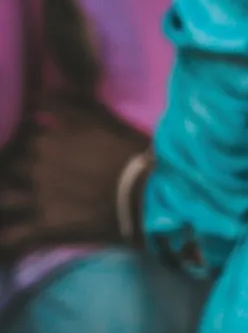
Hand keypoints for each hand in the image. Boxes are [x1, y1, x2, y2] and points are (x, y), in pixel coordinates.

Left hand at [0, 91, 148, 256]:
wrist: (148, 194)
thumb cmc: (136, 154)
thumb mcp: (110, 120)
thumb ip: (79, 106)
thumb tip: (50, 90)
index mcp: (59, 133)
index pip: (29, 126)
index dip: (32, 130)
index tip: (36, 132)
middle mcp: (42, 159)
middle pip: (14, 158)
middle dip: (17, 163)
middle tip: (26, 170)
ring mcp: (40, 192)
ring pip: (4, 195)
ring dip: (7, 198)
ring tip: (12, 203)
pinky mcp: (45, 223)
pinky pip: (14, 236)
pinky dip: (7, 240)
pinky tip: (5, 242)